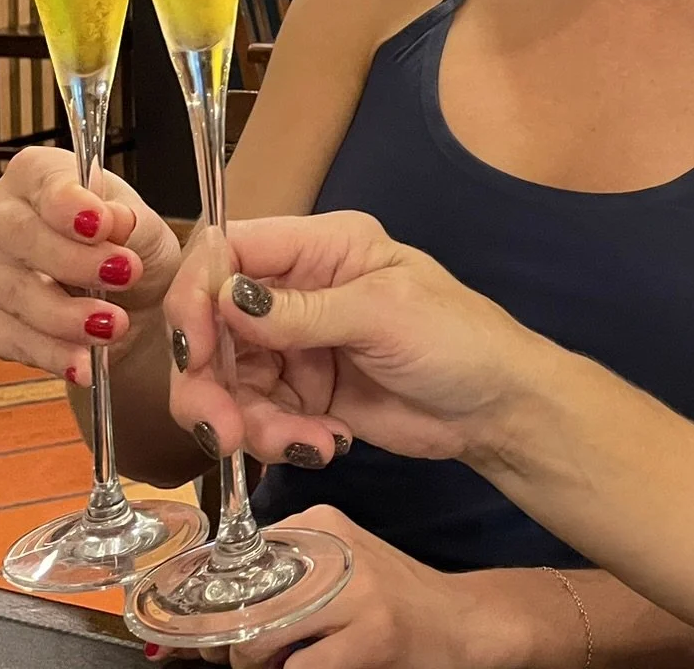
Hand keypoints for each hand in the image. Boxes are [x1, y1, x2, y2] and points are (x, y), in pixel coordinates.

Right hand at [0, 145, 180, 381]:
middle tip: (123, 278)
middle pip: (16, 232)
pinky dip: (46, 351)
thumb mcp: (149, 234)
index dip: (68, 202)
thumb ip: (131, 224)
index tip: (103, 225)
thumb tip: (111, 218)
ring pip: (8, 289)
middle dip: (73, 261)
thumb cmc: (132, 255)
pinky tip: (81, 360)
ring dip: (64, 315)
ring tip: (112, 328)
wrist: (128, 312)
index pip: (38, 175)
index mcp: (36, 175)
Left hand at [147, 508, 562, 668]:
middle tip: (233, 661)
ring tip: (278, 664)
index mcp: (320, 521)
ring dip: (251, 667)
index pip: (233, 561)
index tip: (187, 635)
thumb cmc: (388, 600)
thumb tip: (196, 623)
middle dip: (222, 646)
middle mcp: (333, 546)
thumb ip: (279, 578)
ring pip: (257, 640)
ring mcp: (355, 591)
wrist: (463, 620)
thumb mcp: (335, 568)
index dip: (202, 606)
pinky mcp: (372, 635)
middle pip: (236, 605)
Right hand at [165, 211, 528, 468]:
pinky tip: (325, 445)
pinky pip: (257, 416)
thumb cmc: (459, 340)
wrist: (497, 409)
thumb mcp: (384, 314)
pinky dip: (278, 439)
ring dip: (250, 422)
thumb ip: (302, 311)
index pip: (228, 251)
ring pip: (226, 380)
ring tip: (305, 444)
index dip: (198, 297)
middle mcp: (298, 290)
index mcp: (321, 247)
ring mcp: (296, 345)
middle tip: (226, 431)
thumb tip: (226, 298)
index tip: (196, 351)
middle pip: (212, 325)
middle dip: (210, 382)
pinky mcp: (301, 395)